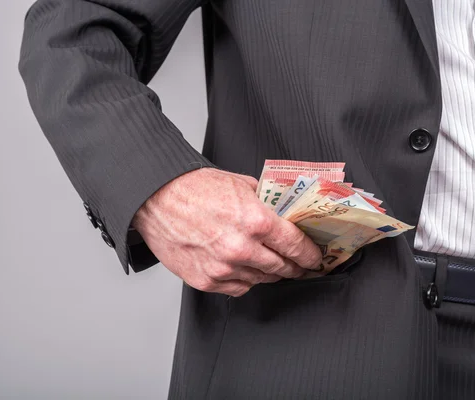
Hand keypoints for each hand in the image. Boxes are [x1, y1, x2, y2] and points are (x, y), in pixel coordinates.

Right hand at [131, 168, 322, 295]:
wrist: (157, 198)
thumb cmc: (196, 188)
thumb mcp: (243, 184)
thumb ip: (269, 203)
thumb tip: (288, 214)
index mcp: (256, 222)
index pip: (297, 246)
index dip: (311, 255)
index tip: (316, 258)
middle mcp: (241, 249)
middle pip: (283, 267)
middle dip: (296, 267)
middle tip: (302, 265)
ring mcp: (223, 268)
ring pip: (262, 280)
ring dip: (271, 274)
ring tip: (274, 265)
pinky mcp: (206, 280)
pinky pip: (238, 288)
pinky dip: (246, 280)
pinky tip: (247, 270)